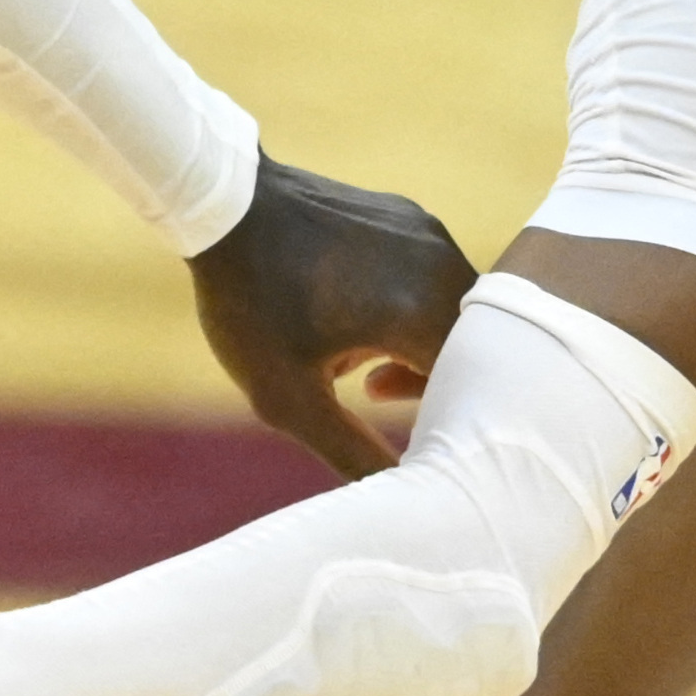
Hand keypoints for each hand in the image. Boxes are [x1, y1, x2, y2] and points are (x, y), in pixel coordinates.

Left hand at [190, 158, 475, 478]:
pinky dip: (405, 306)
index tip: (403, 430)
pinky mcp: (407, 216)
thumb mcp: (287, 396)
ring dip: (413, 344)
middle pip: (471, 346)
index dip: (447, 420)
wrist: (221, 203)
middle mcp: (438, 266)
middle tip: (371, 393)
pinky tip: (348, 317)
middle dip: (431, 381)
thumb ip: (351, 452)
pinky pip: (430, 273)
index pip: (474, 385)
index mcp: (417, 312)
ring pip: (451, 309)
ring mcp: (426, 233)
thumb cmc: (248, 303)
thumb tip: (399, 492)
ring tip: (350, 362)